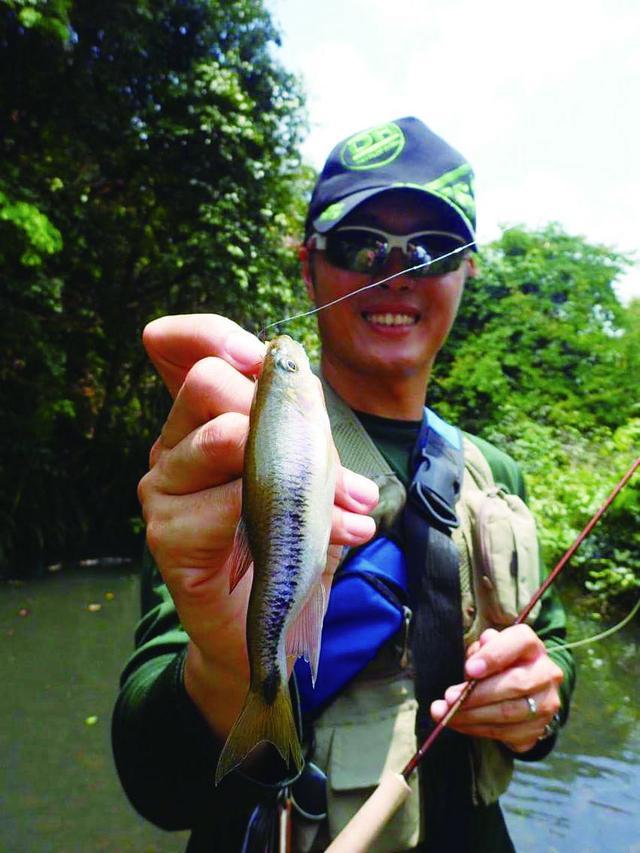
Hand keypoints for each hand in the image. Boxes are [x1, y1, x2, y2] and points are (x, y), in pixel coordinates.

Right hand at [138, 314, 378, 735]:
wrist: (262, 618)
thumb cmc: (285, 534)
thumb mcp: (305, 465)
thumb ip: (300, 423)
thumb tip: (303, 381)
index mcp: (201, 417)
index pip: (179, 347)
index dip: (214, 334)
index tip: (258, 355)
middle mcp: (172, 443)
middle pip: (206, 382)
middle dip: (274, 409)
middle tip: (317, 453)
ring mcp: (162, 487)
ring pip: (221, 437)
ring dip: (297, 468)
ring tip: (349, 503)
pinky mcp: (168, 534)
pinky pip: (228, 503)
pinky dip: (292, 518)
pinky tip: (338, 537)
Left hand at [430, 624, 563, 752]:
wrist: (520, 691)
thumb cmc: (497, 663)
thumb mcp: (486, 649)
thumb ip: (480, 650)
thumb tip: (474, 661)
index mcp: (531, 645)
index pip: (519, 642)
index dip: (494, 657)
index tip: (469, 669)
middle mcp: (546, 672)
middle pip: (515, 684)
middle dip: (478, 694)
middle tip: (450, 698)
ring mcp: (546, 702)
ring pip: (509, 712)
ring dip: (473, 715)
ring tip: (448, 714)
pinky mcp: (539, 728)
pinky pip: (506, 732)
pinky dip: (478, 729)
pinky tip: (460, 724)